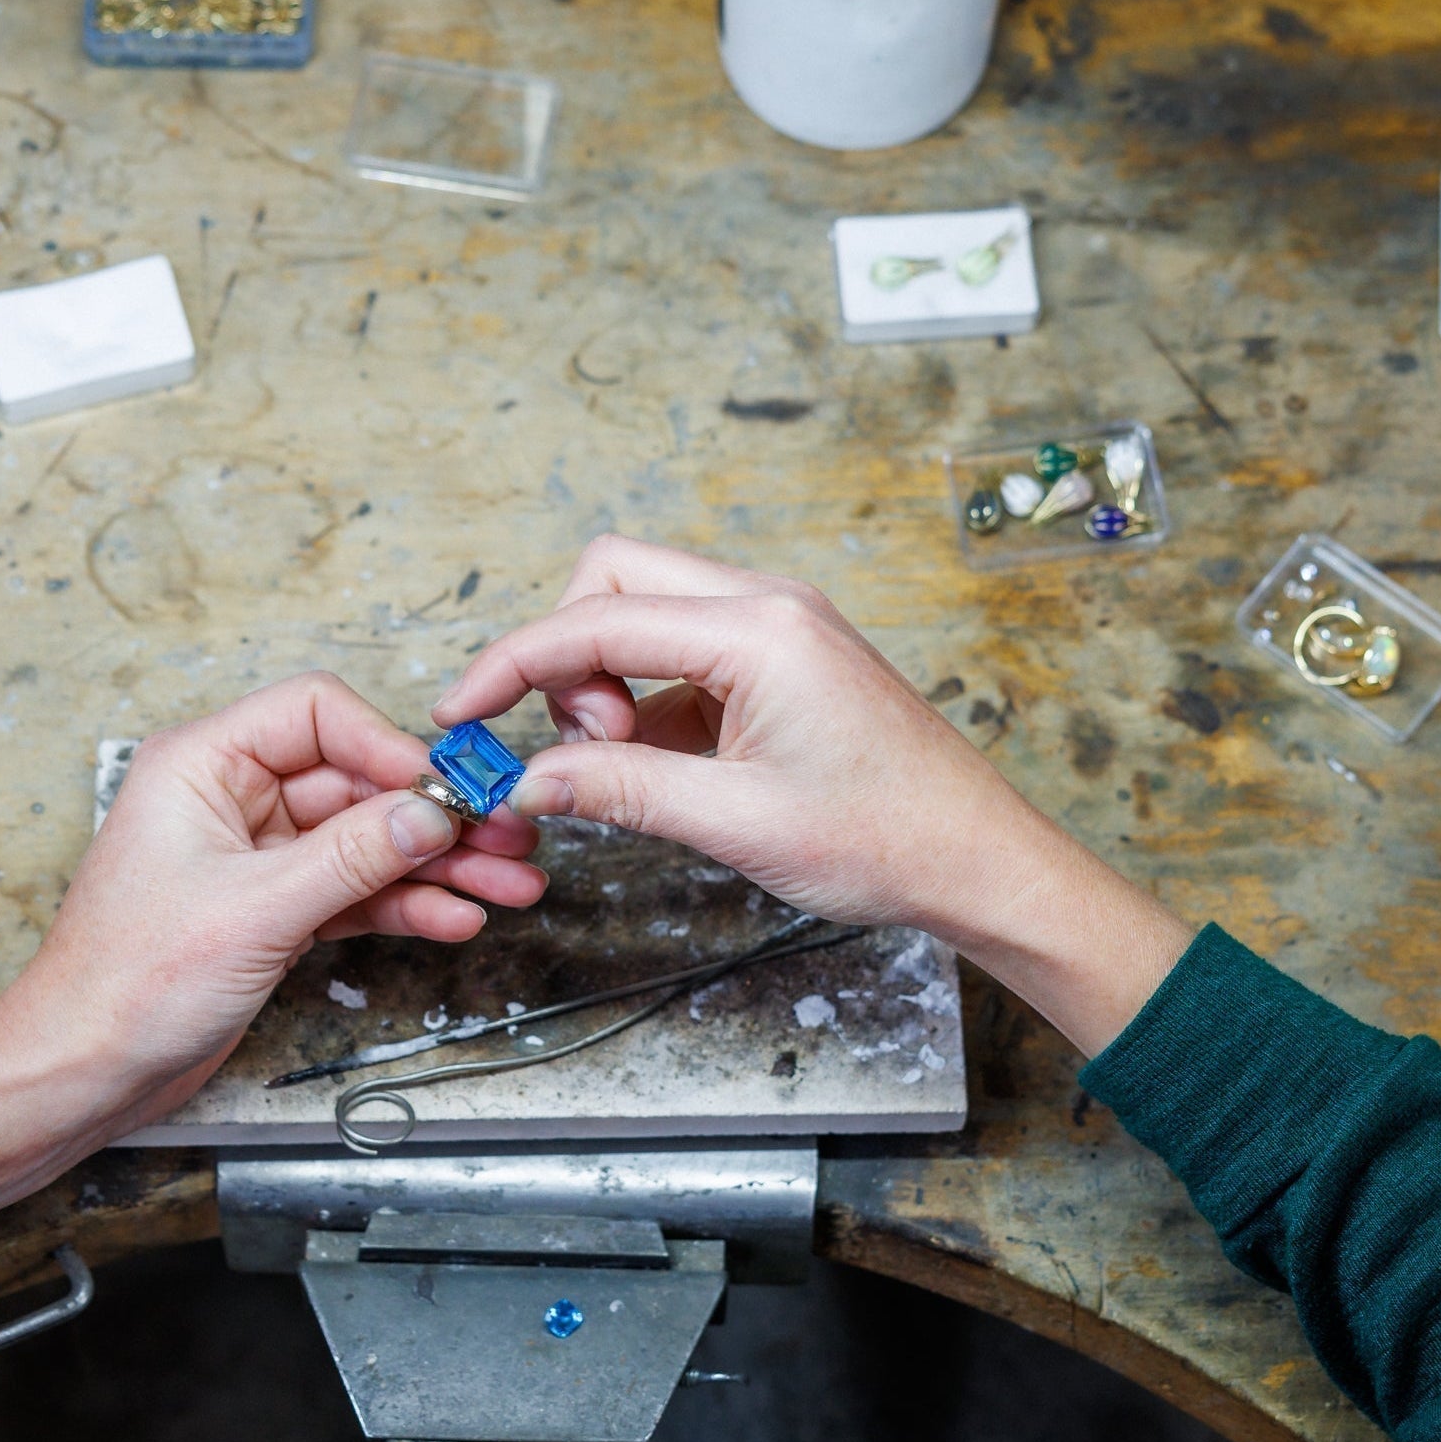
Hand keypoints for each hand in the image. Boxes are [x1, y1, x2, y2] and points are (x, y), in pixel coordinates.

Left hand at [0, 673, 545, 1256]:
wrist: (82, 1072)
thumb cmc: (124, 984)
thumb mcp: (255, 910)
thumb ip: (351, 857)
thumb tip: (430, 812)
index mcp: (202, 765)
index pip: (315, 713)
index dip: (387, 746)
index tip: (446, 791)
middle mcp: (229, 799)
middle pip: (353, 781)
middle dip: (433, 815)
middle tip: (505, 839)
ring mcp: (253, 858)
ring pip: (364, 842)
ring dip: (436, 864)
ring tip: (506, 886)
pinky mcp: (271, 912)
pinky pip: (353, 891)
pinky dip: (405, 903)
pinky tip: (456, 916)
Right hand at [430, 538, 1187, 1051]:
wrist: (979, 861)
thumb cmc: (885, 839)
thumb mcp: (731, 822)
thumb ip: (616, 789)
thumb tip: (524, 782)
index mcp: (757, 629)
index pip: (594, 620)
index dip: (511, 665)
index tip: (461, 712)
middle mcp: (766, 605)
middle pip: (613, 580)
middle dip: (566, 655)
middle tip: (581, 744)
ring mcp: (778, 626)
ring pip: (645, 612)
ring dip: (607, 679)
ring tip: (627, 765)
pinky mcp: (782, 660)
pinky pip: (683, 652)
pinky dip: (648, 699)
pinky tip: (660, 766)